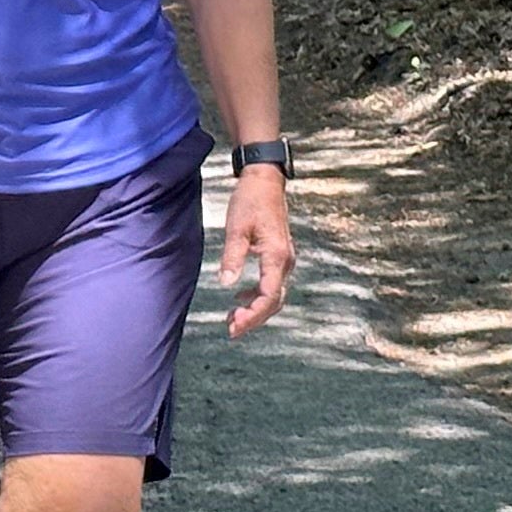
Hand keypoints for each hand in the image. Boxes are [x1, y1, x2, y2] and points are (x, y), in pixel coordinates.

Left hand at [216, 164, 294, 335]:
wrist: (265, 181)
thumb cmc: (250, 201)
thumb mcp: (236, 229)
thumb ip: (233, 257)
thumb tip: (227, 283)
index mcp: (277, 256)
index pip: (269, 296)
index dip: (253, 315)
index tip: (234, 326)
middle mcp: (285, 261)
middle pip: (274, 301)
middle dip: (254, 318)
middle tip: (231, 330)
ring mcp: (284, 259)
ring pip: (274, 295)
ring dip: (256, 310)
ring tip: (233, 319)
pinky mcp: (278, 256)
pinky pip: (271, 284)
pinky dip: (257, 296)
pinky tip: (240, 298)